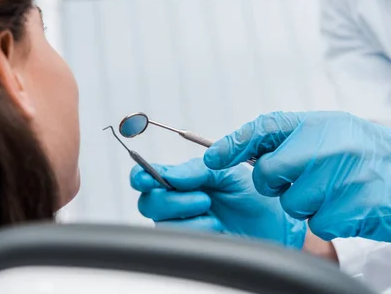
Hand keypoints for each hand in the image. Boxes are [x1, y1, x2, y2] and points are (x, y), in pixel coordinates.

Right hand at [130, 160, 305, 248]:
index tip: (145, 178)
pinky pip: (179, 241)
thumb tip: (170, 175)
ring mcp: (182, 226)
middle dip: (172, 199)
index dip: (140, 176)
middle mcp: (175, 204)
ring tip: (213, 211)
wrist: (276, 223)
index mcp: (180, 181)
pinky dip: (199, 230)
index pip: (146, 177)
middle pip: (148, 203)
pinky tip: (216, 227)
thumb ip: (196, 170)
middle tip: (203, 197)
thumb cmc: (252, 197)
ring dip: (189, 215)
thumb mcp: (226, 173)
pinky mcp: (192, 247)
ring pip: (162, 223)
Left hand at [203, 111, 390, 240]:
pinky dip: (329, 221)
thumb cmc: (363, 154)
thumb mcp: (329, 132)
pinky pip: (319, 224)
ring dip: (307, 204)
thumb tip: (239, 149)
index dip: (232, 143)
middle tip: (298, 180)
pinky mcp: (355, 207)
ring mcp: (342, 177)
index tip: (212, 158)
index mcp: (318, 124)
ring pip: (292, 204)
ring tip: (334, 191)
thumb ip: (290, 138)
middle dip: (274, 183)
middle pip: (268, 173)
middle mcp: (328, 146)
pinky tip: (349, 206)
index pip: (263, 128)